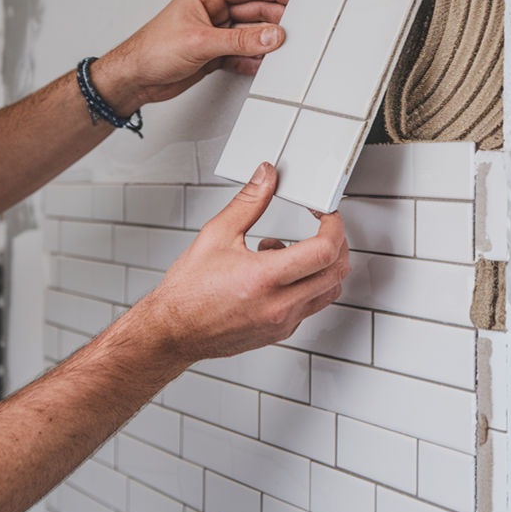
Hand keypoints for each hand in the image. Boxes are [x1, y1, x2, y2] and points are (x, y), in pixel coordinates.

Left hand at [90, 0, 292, 115]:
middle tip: (296, 26)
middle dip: (274, 19)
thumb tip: (270, 35)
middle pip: (253, 10)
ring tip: (283, 48)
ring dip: (265, 42)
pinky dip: (254, 60)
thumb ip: (240, 39)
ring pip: (250, 34)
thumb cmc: (151, 49)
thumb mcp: (201, 41)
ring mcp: (215, 33)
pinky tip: (263, 64)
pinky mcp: (215, 54)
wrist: (135, 79)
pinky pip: (243, 54)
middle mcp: (212, 11)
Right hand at [137, 162, 349, 362]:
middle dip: (336, 243)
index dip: (333, 226)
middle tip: (322, 228)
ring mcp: (283, 322)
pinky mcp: (280, 332)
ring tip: (289, 251)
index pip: (324, 250)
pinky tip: (278, 274)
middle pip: (336, 272)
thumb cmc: (188, 292)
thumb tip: (266, 178)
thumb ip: (248, 203)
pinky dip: (306, 285)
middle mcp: (279, 305)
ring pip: (328, 292)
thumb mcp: (216, 235)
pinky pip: (310, 306)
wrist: (174, 331)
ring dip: (322, 266)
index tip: (325, 214)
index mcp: (264, 278)